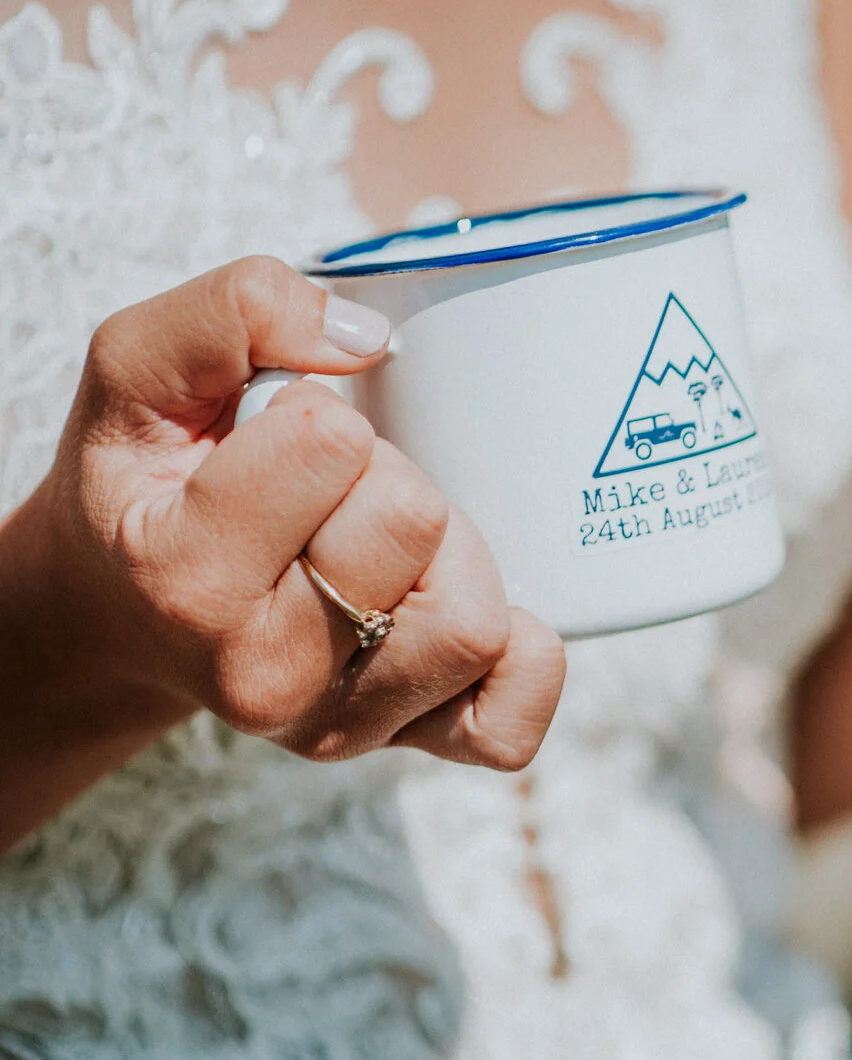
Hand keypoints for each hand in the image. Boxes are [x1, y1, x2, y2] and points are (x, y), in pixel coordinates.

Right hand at [2, 258, 565, 794]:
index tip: (270, 447)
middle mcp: (259, 671)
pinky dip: (521, 661)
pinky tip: (453, 606)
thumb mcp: (138, 369)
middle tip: (329, 496)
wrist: (122, 611)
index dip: (320, 418)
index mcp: (185, 573)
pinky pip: (511, 723)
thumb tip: (364, 338)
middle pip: (418, 525)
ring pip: (476, 621)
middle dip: (390, 479)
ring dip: (451, 557)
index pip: (333, 444)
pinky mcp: (403, 746)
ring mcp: (337, 724)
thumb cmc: (147, 480)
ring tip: (379, 548)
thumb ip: (234, 313)